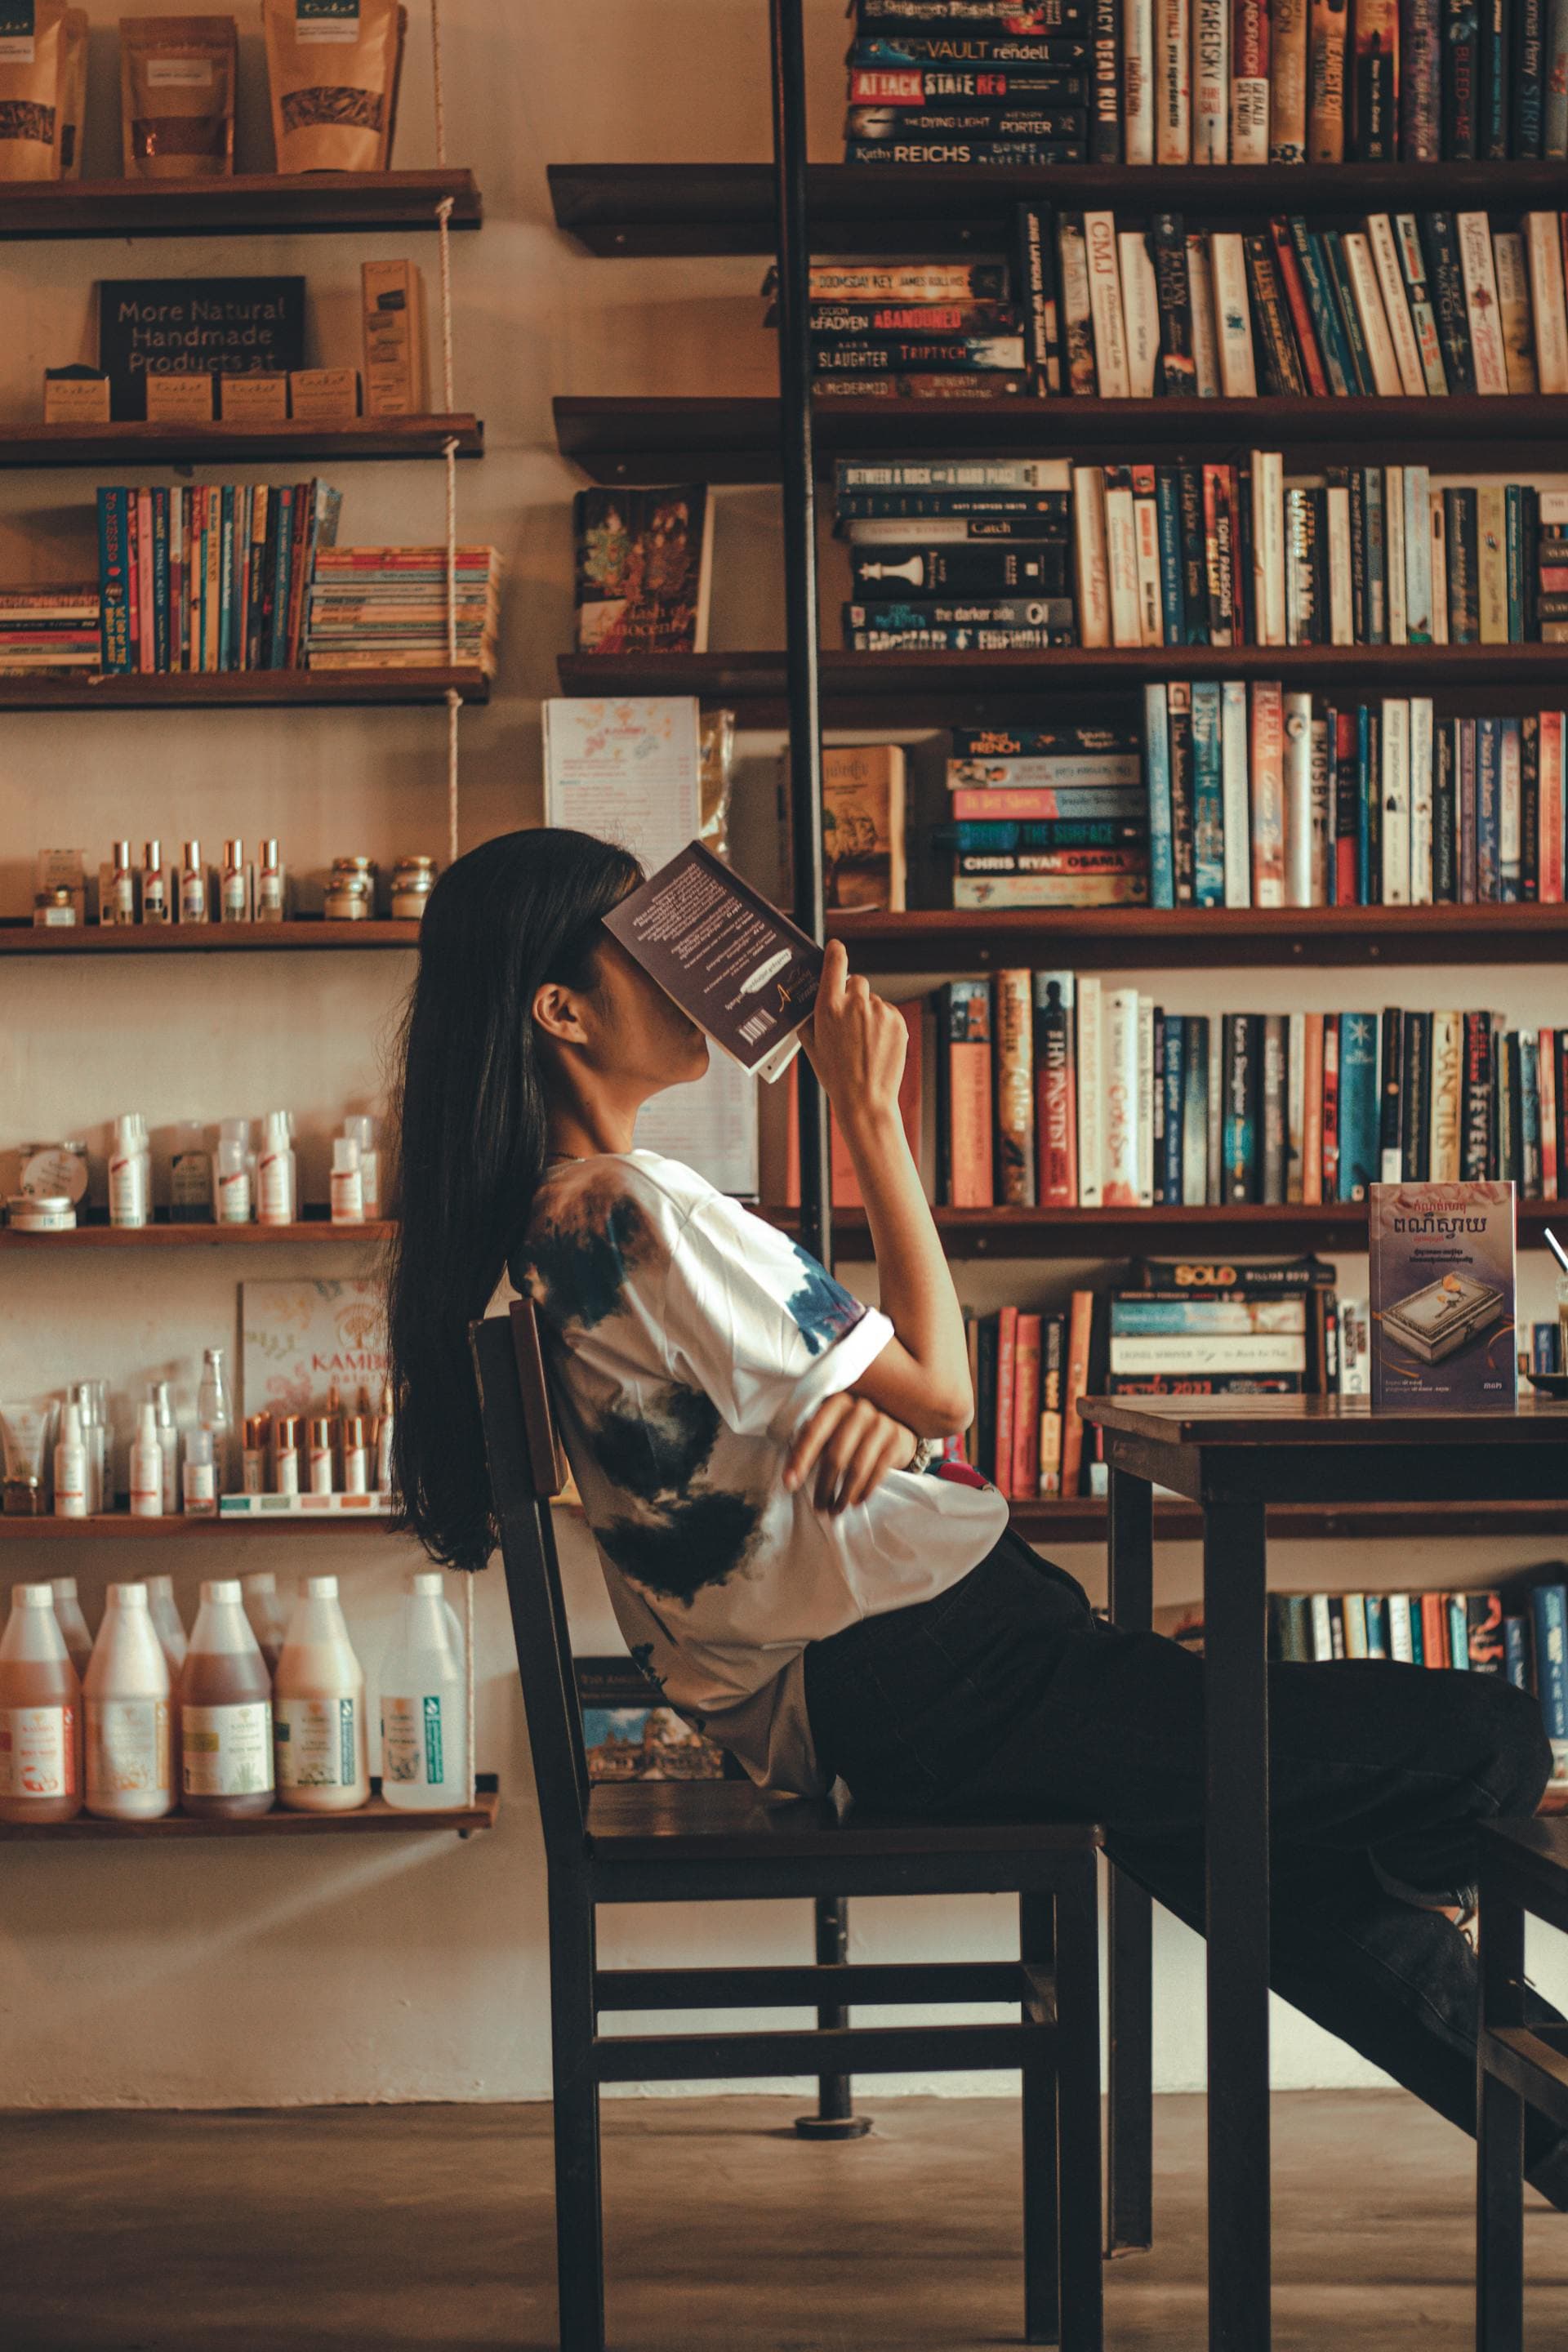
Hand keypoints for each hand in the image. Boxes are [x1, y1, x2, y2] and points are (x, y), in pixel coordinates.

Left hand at [782, 1392, 918, 1514]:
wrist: (895, 1428)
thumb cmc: (852, 1432)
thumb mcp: (831, 1430)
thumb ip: (811, 1444)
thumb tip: (789, 1478)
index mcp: (836, 1403)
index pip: (813, 1432)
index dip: (800, 1459)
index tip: (790, 1484)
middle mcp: (859, 1409)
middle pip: (835, 1455)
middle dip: (824, 1486)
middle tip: (818, 1507)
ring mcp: (880, 1423)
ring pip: (856, 1468)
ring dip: (844, 1494)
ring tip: (835, 1509)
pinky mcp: (896, 1440)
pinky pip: (877, 1472)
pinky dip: (864, 1491)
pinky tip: (855, 1501)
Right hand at [800, 939, 905, 1129]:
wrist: (865, 1098)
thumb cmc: (835, 1074)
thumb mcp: (811, 1045)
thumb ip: (810, 1017)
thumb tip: (810, 999)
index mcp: (830, 1006)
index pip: (835, 964)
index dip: (836, 952)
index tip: (836, 947)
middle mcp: (856, 1004)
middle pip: (856, 981)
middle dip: (851, 992)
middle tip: (847, 1016)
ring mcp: (880, 1011)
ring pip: (872, 1000)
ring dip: (867, 1011)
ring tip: (862, 1040)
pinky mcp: (898, 1021)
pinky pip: (887, 1012)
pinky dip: (882, 1022)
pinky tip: (875, 1044)